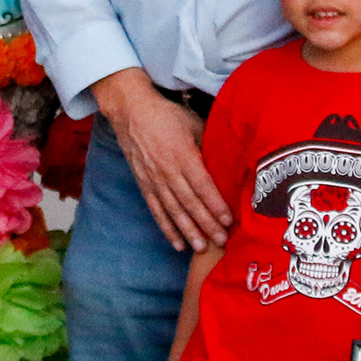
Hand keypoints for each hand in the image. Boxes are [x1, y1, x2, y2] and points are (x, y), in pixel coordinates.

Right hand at [94, 71, 230, 251]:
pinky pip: (157, 211)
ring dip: (188, 231)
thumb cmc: (167, 116)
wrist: (131, 112)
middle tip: (222, 241)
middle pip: (190, 203)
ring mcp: (154, 180)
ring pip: (174, 211)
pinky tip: (177, 243)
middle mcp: (168, 171)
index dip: (216, 205)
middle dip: (207, 224)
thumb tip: (228, 163)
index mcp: (183, 155)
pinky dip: (167, 228)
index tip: (229, 220)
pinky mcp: (144, 185)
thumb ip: (208, 146)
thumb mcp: (193, 124)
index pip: (203, 185)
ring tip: (201, 248)